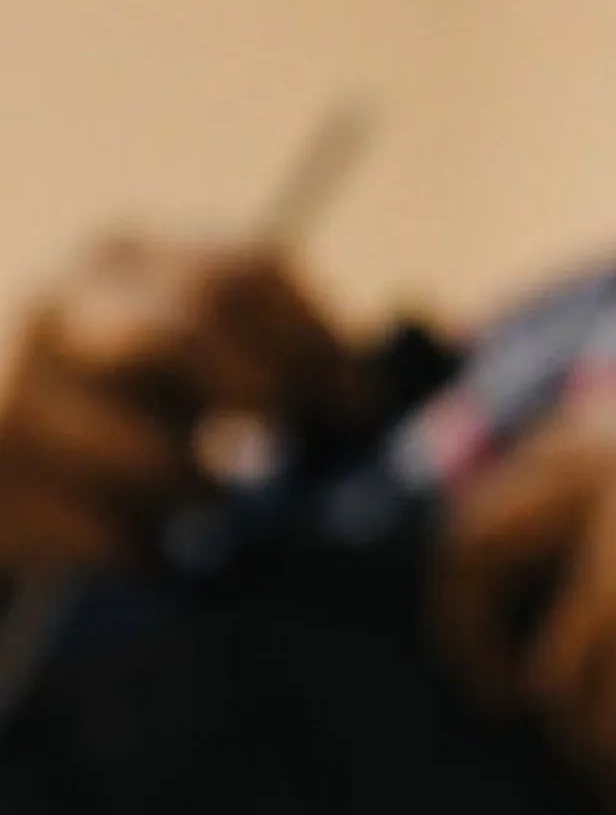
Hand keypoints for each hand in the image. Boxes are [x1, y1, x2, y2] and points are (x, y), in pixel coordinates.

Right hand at [0, 231, 363, 572]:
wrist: (1, 462)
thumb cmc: (117, 408)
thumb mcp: (179, 356)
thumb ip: (265, 361)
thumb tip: (379, 418)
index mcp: (124, 259)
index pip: (243, 273)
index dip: (320, 348)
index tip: (362, 414)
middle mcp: (66, 308)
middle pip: (190, 331)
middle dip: (270, 400)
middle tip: (307, 456)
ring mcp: (23, 394)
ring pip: (151, 452)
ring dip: (209, 492)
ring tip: (221, 502)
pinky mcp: (3, 483)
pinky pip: (110, 532)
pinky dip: (156, 552)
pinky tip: (166, 555)